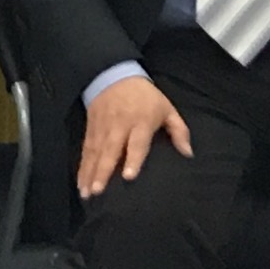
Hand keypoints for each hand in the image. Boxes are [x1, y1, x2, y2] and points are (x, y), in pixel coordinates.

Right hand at [78, 74, 190, 196]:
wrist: (114, 74)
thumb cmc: (145, 97)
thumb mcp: (166, 108)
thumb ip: (179, 131)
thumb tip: (188, 153)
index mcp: (140, 121)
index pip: (136, 142)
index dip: (132, 159)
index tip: (128, 176)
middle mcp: (119, 126)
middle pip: (110, 150)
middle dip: (104, 171)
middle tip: (99, 191)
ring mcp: (102, 128)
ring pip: (95, 152)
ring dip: (90, 173)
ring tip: (87, 193)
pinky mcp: (90, 129)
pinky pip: (86, 150)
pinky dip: (82, 167)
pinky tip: (81, 184)